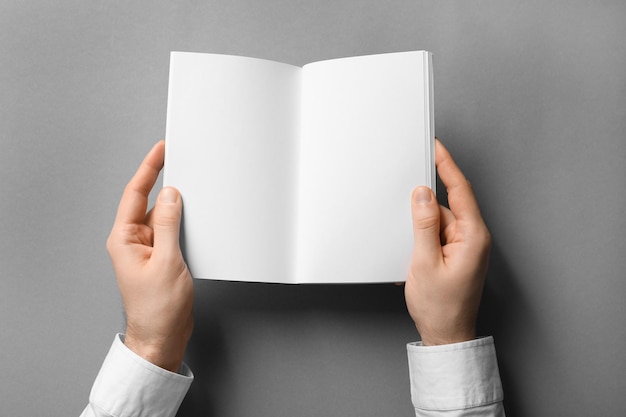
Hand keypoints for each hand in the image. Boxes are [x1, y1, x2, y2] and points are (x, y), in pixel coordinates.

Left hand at [106, 140, 193, 371]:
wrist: (161, 338)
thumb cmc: (158, 309)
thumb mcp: (167, 260)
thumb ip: (168, 224)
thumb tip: (170, 195)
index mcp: (124, 239)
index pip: (135, 194)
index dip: (148, 168)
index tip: (160, 150)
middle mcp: (132, 242)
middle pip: (148, 202)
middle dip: (164, 182)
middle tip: (180, 160)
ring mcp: (147, 250)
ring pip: (162, 217)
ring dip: (176, 206)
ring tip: (192, 191)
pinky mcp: (160, 258)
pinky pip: (170, 232)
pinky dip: (181, 223)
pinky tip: (193, 219)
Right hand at [405, 139, 490, 345]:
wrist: (446, 335)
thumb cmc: (440, 306)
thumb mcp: (425, 262)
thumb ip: (424, 224)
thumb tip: (422, 193)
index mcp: (474, 237)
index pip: (461, 190)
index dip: (447, 165)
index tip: (436, 146)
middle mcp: (473, 238)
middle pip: (448, 204)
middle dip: (426, 201)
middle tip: (407, 192)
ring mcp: (465, 246)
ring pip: (440, 219)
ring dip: (422, 224)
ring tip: (413, 249)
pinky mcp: (456, 253)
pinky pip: (438, 233)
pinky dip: (424, 236)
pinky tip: (414, 252)